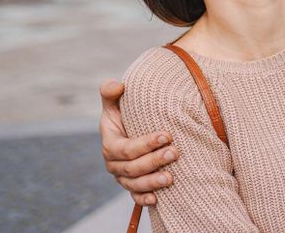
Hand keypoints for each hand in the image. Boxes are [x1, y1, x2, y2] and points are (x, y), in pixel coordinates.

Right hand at [99, 79, 179, 205]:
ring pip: (134, 184)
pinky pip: (135, 196)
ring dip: (152, 182)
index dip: (145, 144)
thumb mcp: (115, 102)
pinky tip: (157, 199)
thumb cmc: (124, 113)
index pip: (126, 149)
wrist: (132, 128)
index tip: (166, 135)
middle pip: (132, 167)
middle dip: (154, 161)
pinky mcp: (131, 186)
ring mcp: (122, 177)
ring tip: (171, 177)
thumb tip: (118, 86)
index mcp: (109, 144)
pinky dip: (144, 199)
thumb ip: (110, 91)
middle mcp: (113, 163)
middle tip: (175, 152)